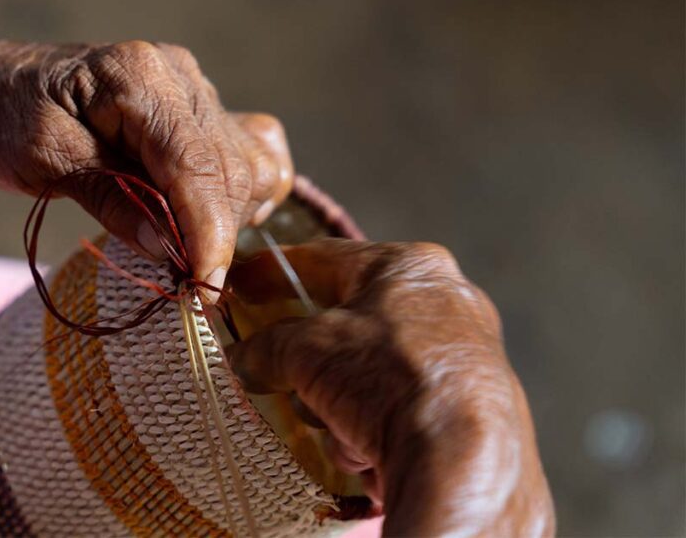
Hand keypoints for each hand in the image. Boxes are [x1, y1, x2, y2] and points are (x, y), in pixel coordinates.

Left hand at [0, 38, 293, 289]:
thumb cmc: (2, 119)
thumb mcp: (41, 161)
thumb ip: (109, 197)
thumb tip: (168, 247)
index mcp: (139, 75)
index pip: (194, 163)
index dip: (206, 231)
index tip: (203, 290)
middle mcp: (181, 75)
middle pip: (230, 170)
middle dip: (212, 234)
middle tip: (181, 286)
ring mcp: (197, 90)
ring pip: (250, 166)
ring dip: (227, 216)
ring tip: (181, 247)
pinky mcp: (201, 111)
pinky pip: (251, 154)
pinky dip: (239, 193)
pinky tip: (201, 217)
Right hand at [225, 239, 553, 536]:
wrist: (461, 458)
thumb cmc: (387, 378)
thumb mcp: (304, 351)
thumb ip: (268, 347)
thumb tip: (245, 358)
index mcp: (409, 267)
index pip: (326, 258)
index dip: (276, 270)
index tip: (245, 282)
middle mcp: (447, 303)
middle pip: (349, 325)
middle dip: (313, 363)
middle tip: (287, 380)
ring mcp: (464, 358)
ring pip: (369, 375)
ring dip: (341, 408)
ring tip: (340, 429)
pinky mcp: (472, 411)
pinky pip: (398, 410)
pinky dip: (373, 433)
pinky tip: (371, 454)